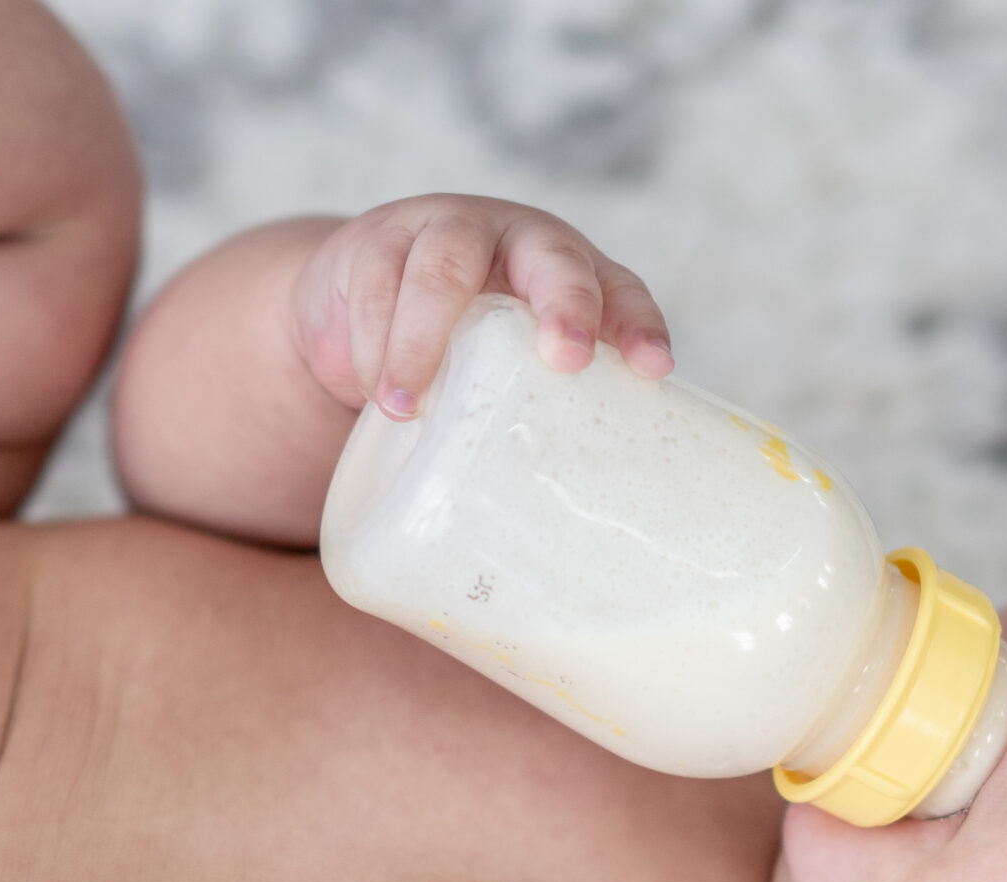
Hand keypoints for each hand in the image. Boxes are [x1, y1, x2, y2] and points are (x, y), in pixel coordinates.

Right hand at [292, 195, 672, 418]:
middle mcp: (518, 242)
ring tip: (406, 410)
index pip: (619, 290)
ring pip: (445, 266)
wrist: (353, 302)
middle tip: (566, 360)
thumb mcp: (500, 375)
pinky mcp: (378, 241)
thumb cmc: (452, 352)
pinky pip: (378, 284)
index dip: (637, 325)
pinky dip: (375, 345)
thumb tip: (552, 525)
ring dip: (425, 341)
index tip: (653, 370)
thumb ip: (530, 414)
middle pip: (553, 257)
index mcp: (567, 277)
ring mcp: (448, 230)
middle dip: (566, 305)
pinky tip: (375, 391)